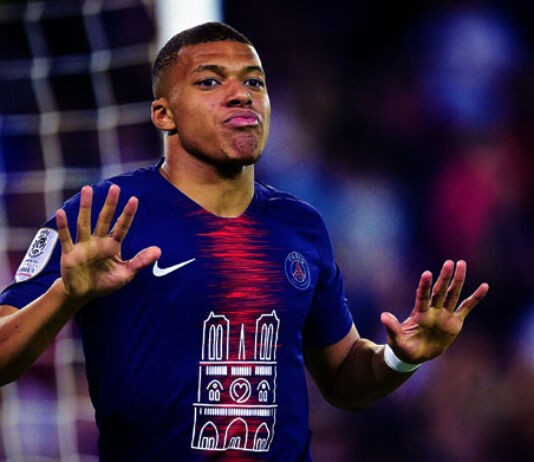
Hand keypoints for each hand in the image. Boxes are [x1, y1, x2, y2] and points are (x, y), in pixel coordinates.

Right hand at [56, 185, 160, 304]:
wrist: (83, 294)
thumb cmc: (106, 282)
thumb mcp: (126, 274)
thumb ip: (140, 262)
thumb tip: (159, 251)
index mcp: (112, 245)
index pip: (122, 226)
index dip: (127, 214)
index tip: (134, 199)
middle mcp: (98, 241)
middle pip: (104, 219)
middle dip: (110, 204)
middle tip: (115, 187)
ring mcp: (83, 246)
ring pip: (84, 223)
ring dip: (86, 207)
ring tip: (88, 189)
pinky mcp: (69, 254)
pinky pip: (66, 238)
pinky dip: (63, 226)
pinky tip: (61, 213)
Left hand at [380, 260, 488, 363]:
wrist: (415, 355)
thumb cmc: (403, 347)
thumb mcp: (396, 340)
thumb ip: (392, 328)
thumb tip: (383, 315)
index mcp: (419, 314)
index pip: (422, 297)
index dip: (425, 286)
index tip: (427, 273)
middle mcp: (432, 311)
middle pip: (440, 291)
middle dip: (444, 277)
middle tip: (449, 262)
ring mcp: (444, 315)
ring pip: (452, 294)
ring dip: (458, 280)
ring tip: (461, 263)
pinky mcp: (454, 322)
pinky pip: (466, 308)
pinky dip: (475, 298)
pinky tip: (484, 286)